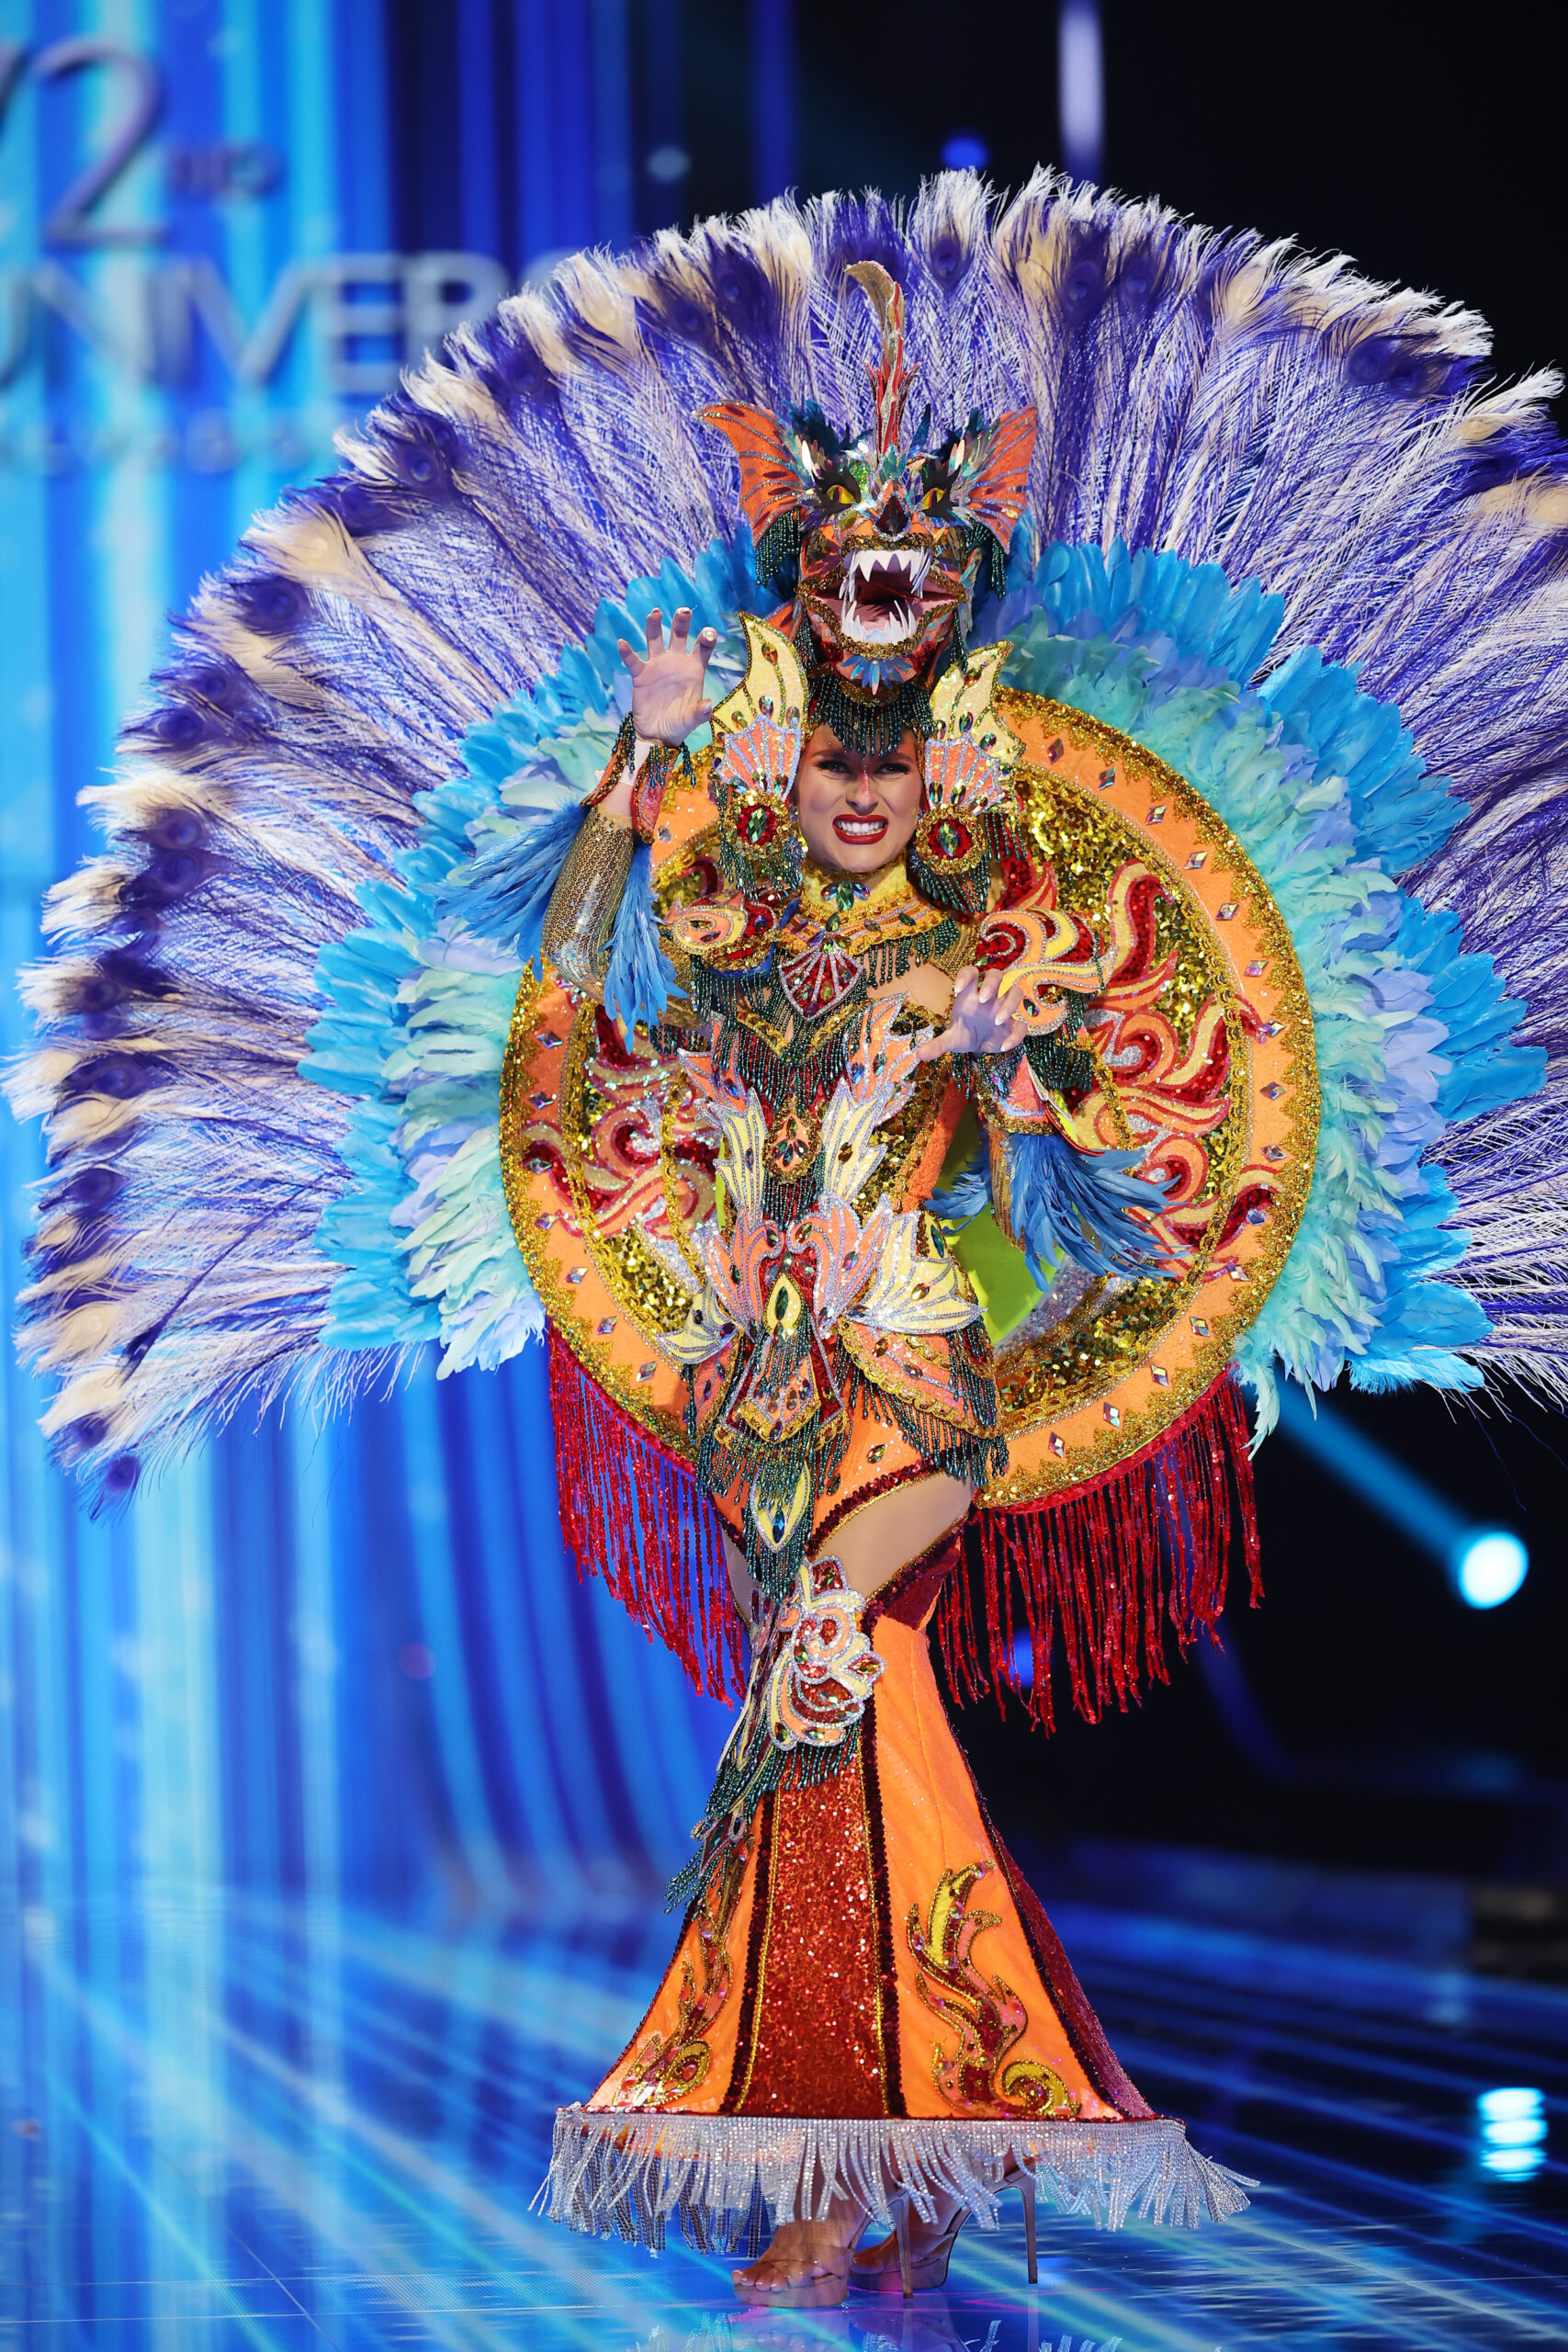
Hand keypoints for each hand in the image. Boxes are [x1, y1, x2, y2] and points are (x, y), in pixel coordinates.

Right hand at [617, 606, 718, 746]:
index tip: (708, 633)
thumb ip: (700, 713)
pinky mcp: (640, 675)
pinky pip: (633, 660)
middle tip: (683, 611)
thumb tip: (708, 706)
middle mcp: (676, 662)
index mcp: (694, 669)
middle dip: (681, 621)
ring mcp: (657, 666)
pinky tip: (623, 643)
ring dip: (654, 625)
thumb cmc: (679, 724)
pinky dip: (627, 652)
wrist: (658, 734)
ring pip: (655, 639)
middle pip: (679, 635)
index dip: (707, 637)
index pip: (703, 647)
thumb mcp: (692, 720)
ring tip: (655, 612)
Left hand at [915, 964, 1026, 1061]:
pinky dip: (1015, 1036)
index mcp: (970, 996)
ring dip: (1009, 1004)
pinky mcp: (1013, 1026)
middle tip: (984, 999)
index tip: (958, 988)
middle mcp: (989, 999)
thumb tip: (919, 1054)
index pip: (971, 972)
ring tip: (997, 1021)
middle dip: (992, 984)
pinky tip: (1003, 1046)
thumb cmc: (964, 1034)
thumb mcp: (950, 1040)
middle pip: (996, 974)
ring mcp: (1003, 1010)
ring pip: (1016, 992)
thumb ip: (937, 1045)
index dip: (966, 975)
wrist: (978, 1047)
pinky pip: (1021, 1026)